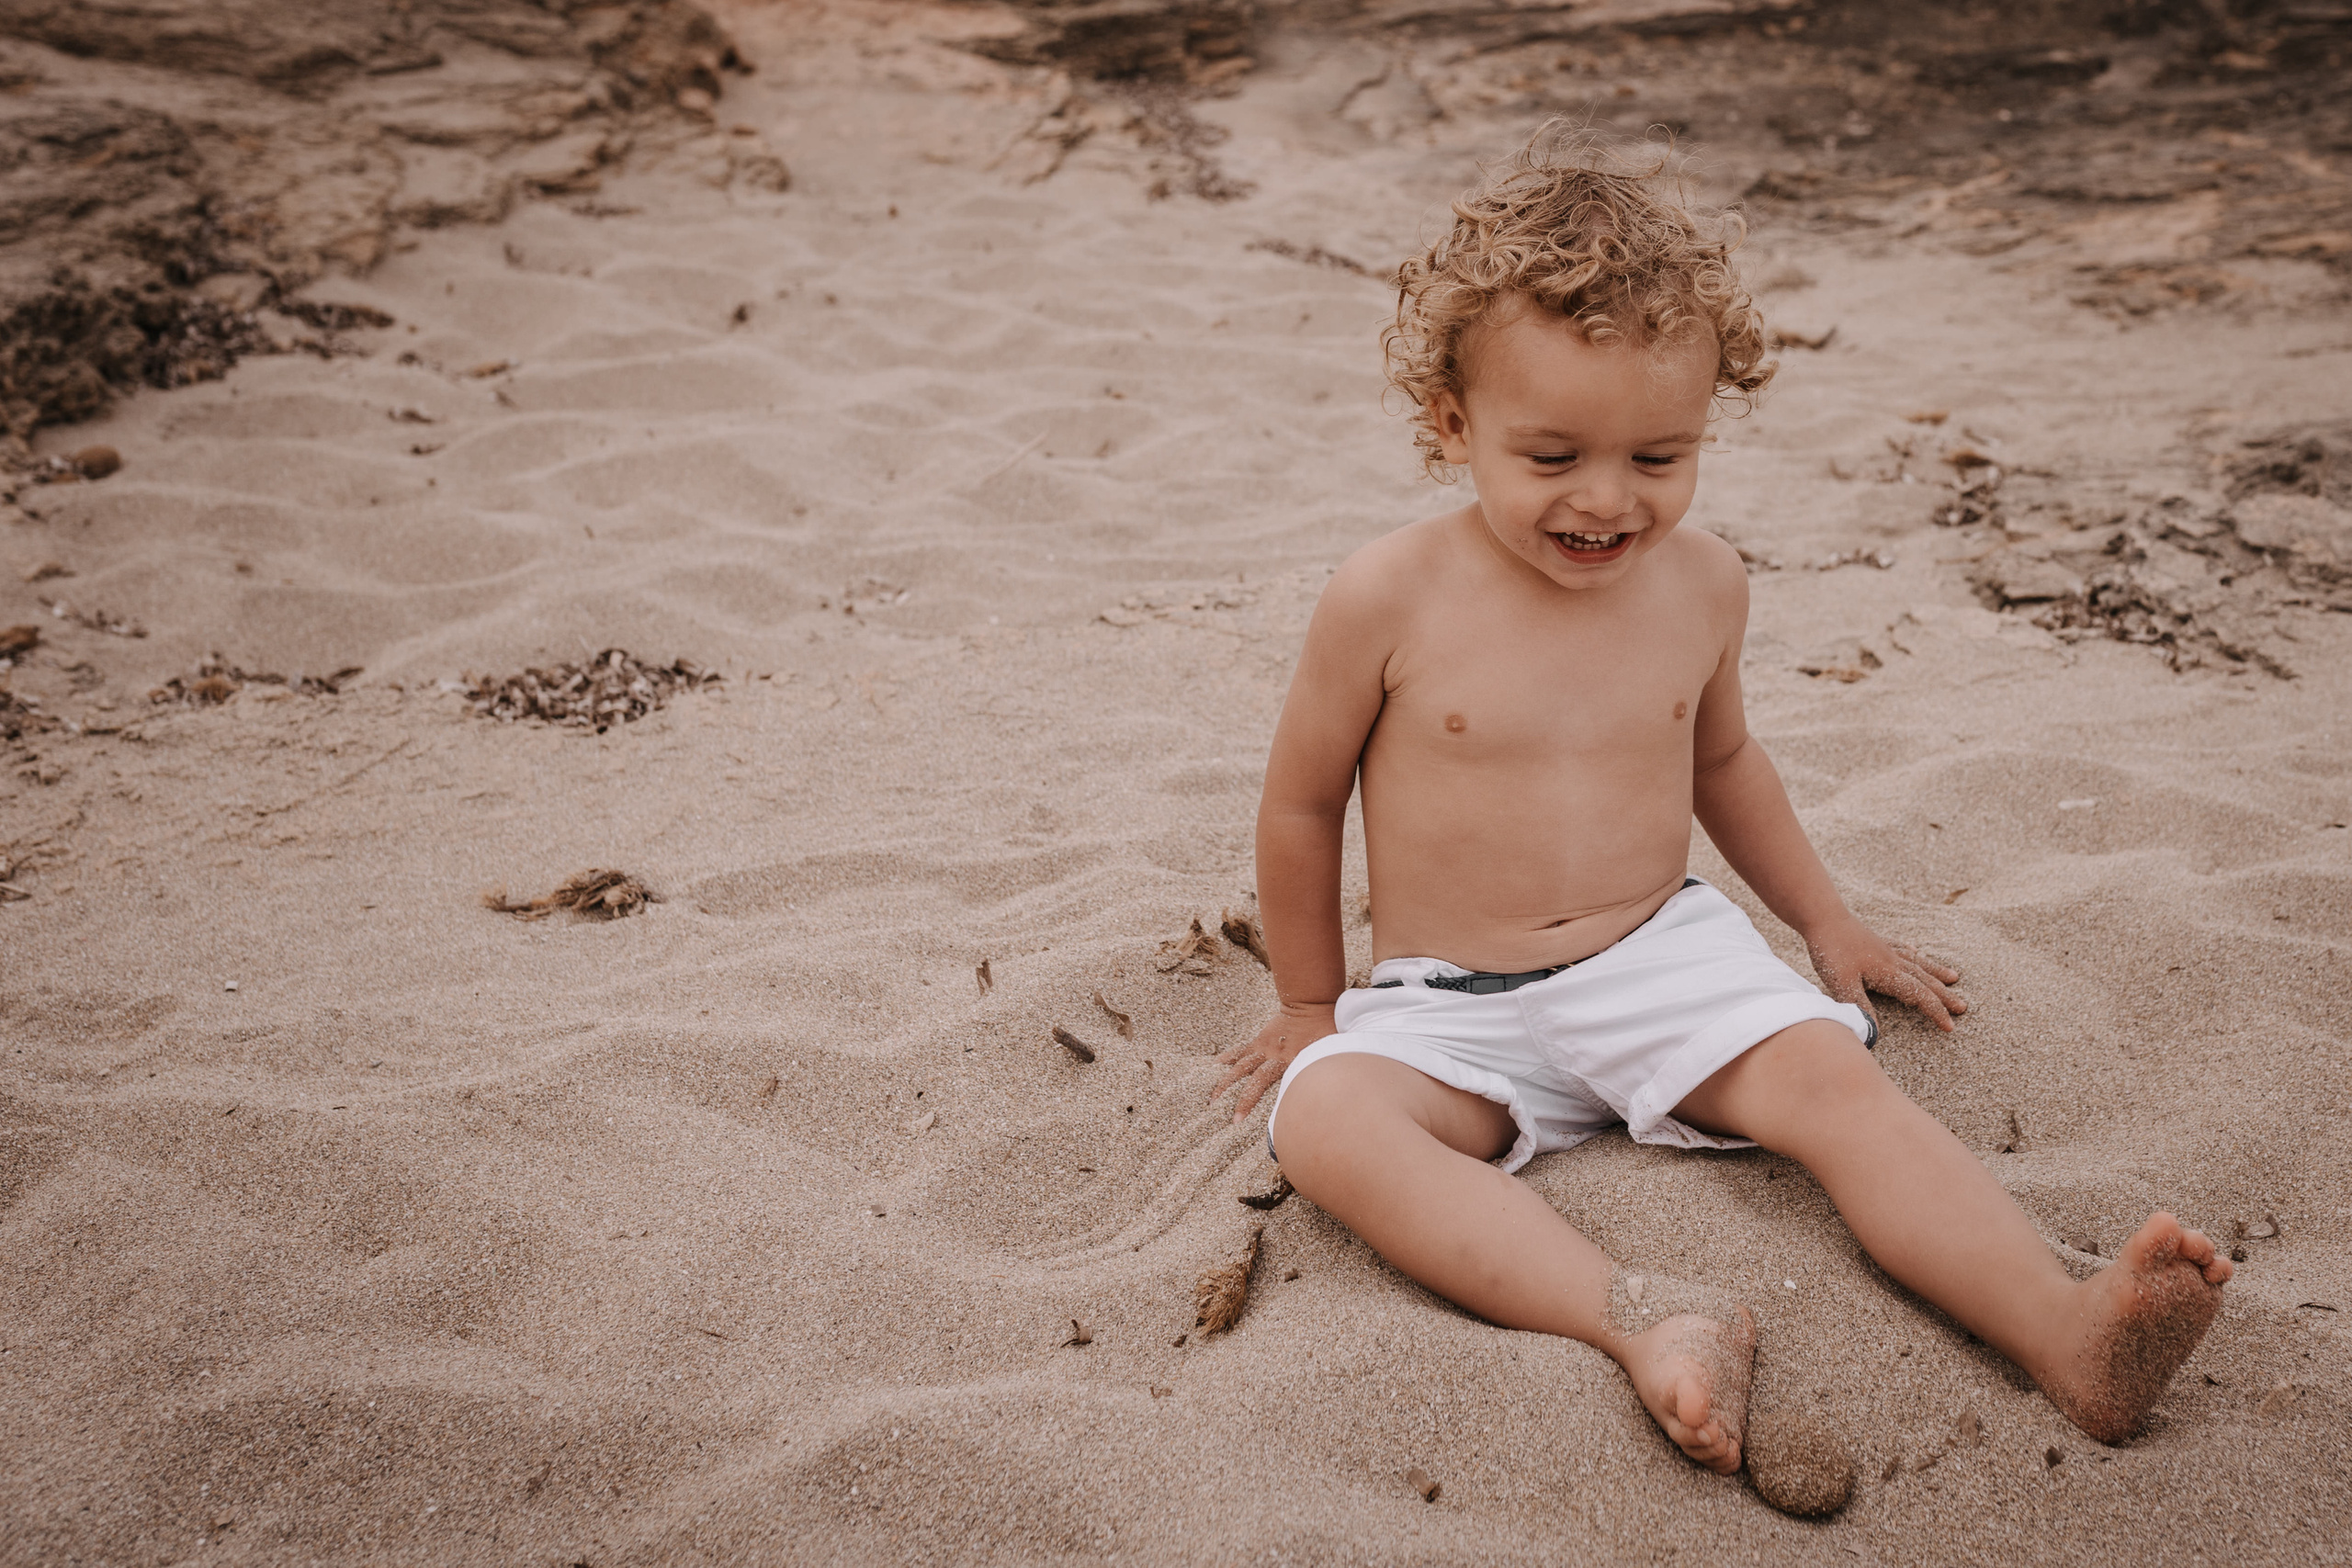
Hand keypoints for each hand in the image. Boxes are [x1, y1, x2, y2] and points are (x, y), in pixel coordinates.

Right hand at [1212, 1000, 1337, 1121]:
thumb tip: (1326, 1097)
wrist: (1311, 1005)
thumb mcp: (1329, 1055)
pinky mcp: (1259, 1041)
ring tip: (1212, 1100)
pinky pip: (1240, 1052)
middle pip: (1254, 1081)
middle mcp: (1275, 1057)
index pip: (1279, 1088)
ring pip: (1241, 1067)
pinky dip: (1227, 1059)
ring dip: (1225, 1083)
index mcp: (1293, 1062)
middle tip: (1230, 1119)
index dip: (1269, 1103)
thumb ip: (1322, 1074)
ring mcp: (1264, 1048)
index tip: (1261, 1118)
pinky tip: (1214, 1068)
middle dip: (1242, 1101)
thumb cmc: (1325, 1032)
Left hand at [1805, 917, 1966, 1031]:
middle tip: (1963, 1007)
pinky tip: (1915, 950)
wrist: (1823, 917)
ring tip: (1954, 977)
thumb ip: (1859, 1007)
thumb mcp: (1842, 984)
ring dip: (1936, 972)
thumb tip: (1874, 1031)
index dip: (1936, 1012)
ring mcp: (1886, 948)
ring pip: (1918, 963)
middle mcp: (1893, 961)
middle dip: (1944, 995)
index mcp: (1889, 973)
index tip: (1950, 1027)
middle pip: (1925, 981)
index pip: (1919, 996)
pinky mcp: (1875, 940)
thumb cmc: (1831, 951)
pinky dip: (1912, 953)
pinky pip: (1901, 947)